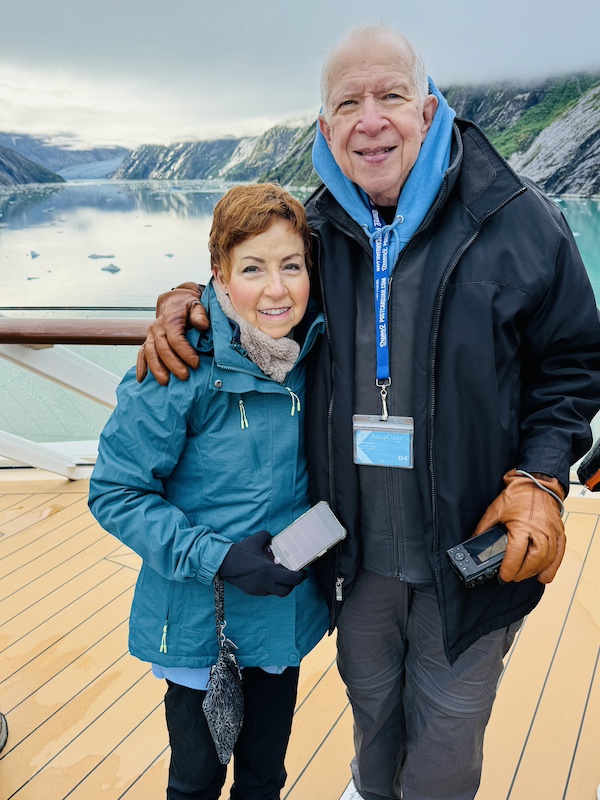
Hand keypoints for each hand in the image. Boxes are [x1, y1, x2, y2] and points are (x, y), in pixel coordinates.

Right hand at [136, 283, 208, 384]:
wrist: (177, 302)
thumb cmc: (189, 306)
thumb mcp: (197, 305)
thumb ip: (200, 314)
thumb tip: (202, 325)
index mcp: (170, 319)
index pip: (175, 338)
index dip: (185, 352)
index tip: (196, 364)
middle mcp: (157, 327)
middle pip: (162, 348)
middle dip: (173, 364)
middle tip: (184, 377)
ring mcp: (151, 335)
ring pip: (150, 353)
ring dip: (157, 369)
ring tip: (165, 382)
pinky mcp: (149, 341)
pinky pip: (142, 354)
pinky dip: (141, 367)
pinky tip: (142, 379)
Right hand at [219, 530, 307, 596]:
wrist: (224, 563)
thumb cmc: (241, 551)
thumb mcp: (257, 539)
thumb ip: (269, 537)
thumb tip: (275, 537)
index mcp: (269, 571)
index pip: (292, 579)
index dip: (301, 577)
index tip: (304, 572)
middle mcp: (265, 583)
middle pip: (286, 591)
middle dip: (293, 584)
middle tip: (295, 576)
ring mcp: (259, 589)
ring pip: (276, 593)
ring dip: (282, 586)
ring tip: (282, 576)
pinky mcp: (253, 591)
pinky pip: (267, 592)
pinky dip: (271, 586)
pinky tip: (269, 577)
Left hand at [472, 469, 565, 583]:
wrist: (537, 483)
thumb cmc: (518, 495)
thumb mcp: (496, 510)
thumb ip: (484, 527)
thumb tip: (474, 539)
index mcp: (522, 527)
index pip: (516, 555)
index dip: (509, 569)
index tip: (503, 575)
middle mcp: (540, 532)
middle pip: (533, 561)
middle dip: (521, 573)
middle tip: (512, 577)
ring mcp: (552, 533)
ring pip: (546, 560)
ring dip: (535, 571)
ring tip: (523, 575)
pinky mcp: (559, 533)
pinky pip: (559, 555)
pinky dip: (552, 568)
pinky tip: (544, 576)